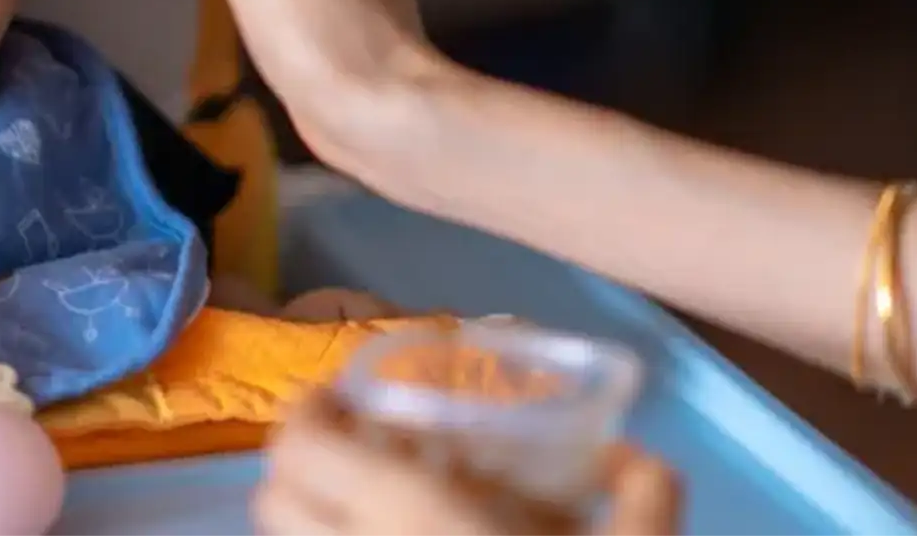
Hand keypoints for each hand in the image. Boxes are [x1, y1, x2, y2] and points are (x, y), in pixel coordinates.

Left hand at [256, 390, 680, 535]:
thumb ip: (644, 496)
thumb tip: (639, 460)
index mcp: (405, 513)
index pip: (297, 446)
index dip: (307, 411)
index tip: (342, 396)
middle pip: (271, 500)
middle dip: (302, 465)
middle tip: (357, 447)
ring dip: (318, 520)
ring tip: (380, 509)